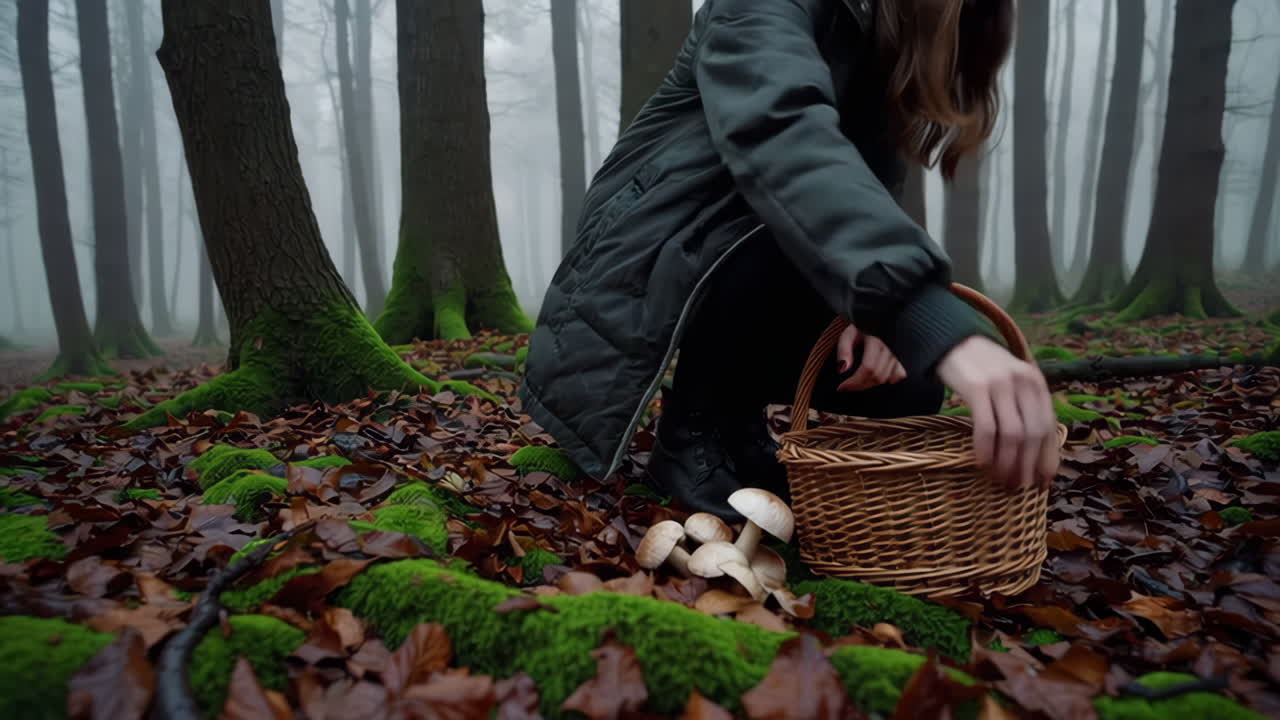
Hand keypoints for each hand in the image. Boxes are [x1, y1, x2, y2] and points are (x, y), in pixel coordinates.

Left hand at [834, 324, 905, 391]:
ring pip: (887, 378)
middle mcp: (891, 346)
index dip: (855, 382)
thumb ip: (843, 350)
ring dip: (871, 383)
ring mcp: (900, 352)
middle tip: (848, 386)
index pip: (868, 368)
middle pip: (878, 376)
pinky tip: (877, 375)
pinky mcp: (905, 356)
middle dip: (860, 385)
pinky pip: (899, 375)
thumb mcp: (848, 335)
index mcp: (876, 339)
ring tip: (859, 379)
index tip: (842, 387)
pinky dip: (888, 379)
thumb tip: (842, 370)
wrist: (877, 319)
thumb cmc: (860, 328)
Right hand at [936, 335, 1058, 490]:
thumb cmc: (983, 369)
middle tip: (1016, 486)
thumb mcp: (1012, 382)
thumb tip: (1032, 453)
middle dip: (1026, 466)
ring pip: (1012, 434)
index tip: (1040, 482)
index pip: (1049, 428)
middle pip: (1032, 434)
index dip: (1046, 458)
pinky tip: (982, 462)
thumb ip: (1024, 407)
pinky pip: (986, 426)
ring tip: (999, 479)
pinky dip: (985, 449)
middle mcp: (1023, 383)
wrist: (953, 341)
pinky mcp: (977, 387)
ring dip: (1007, 463)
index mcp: (1037, 383)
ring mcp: (1000, 384)